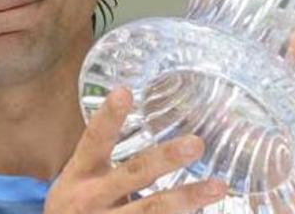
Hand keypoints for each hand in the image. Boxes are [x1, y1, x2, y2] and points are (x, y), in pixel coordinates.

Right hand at [45, 88, 227, 213]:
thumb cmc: (76, 208)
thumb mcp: (80, 182)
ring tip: (218, 186)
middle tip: (196, 144)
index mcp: (80, 174)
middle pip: (132, 174)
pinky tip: (203, 212)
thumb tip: (156, 133)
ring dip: (186, 197)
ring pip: (150, 210)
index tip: (125, 91)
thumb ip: (110, 163)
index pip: (94, 140)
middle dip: (165, 159)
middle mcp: (90, 198)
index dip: (108, 117)